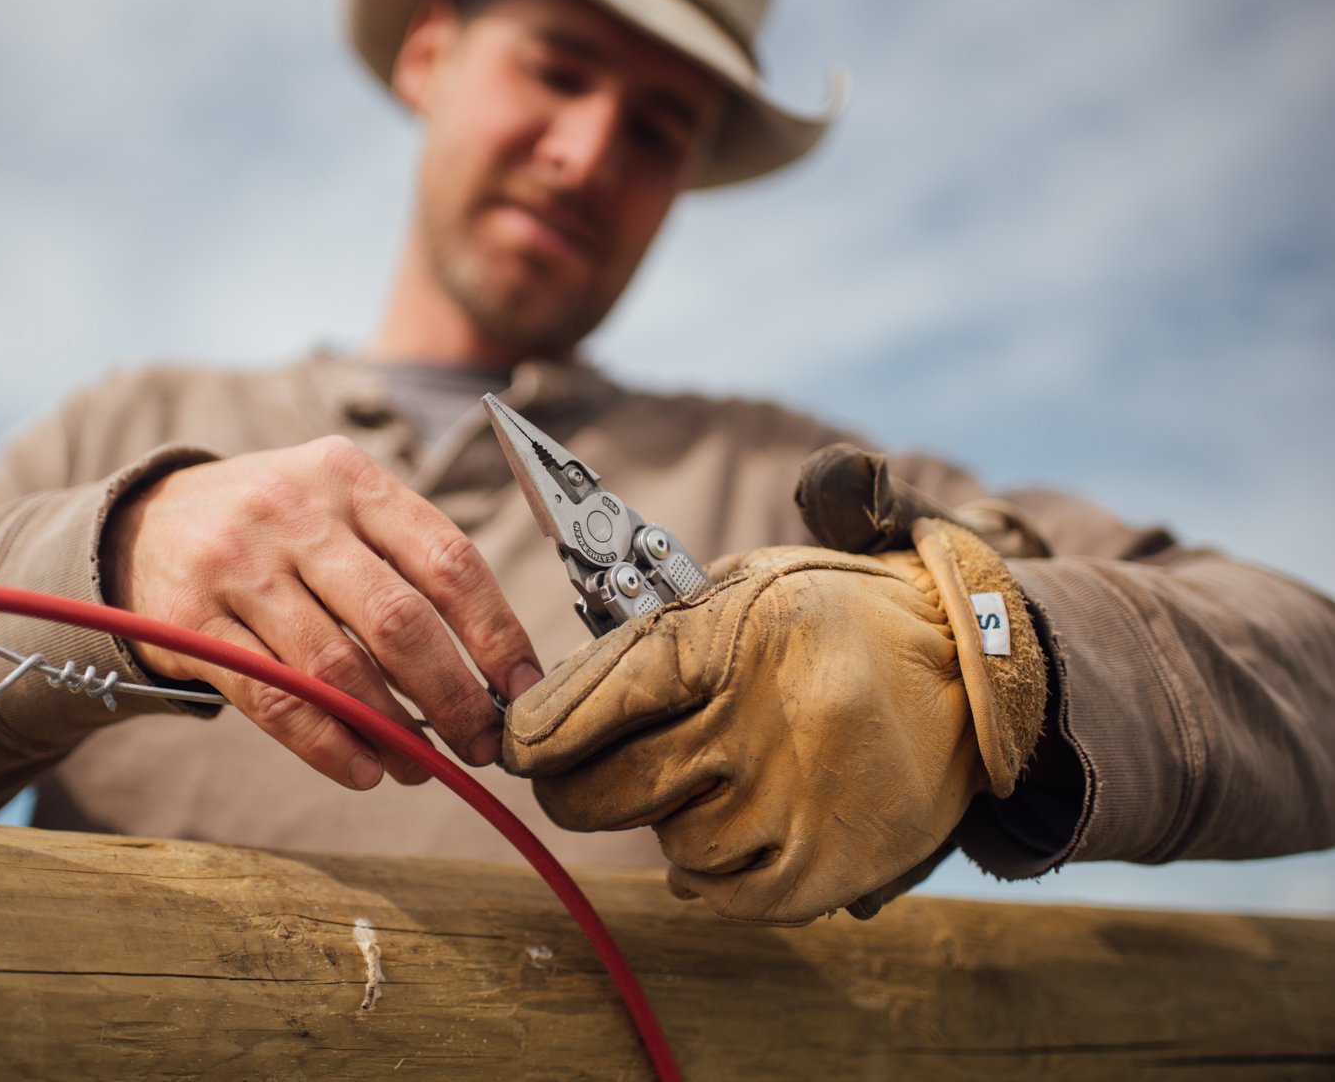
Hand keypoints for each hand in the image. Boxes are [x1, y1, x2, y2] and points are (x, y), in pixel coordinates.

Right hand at [105, 436, 543, 790]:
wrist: (144, 521)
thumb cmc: (273, 527)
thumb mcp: (338, 506)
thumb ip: (406, 563)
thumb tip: (494, 669)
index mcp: (350, 478)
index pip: (447, 559)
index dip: (498, 633)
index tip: (525, 691)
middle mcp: (294, 511)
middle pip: (399, 620)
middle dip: (454, 696)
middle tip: (482, 744)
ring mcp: (236, 563)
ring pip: (338, 668)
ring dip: (394, 732)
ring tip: (423, 767)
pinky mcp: (190, 621)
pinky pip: (275, 699)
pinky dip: (328, 745)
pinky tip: (362, 768)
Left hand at [502, 520, 1045, 924]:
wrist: (963, 676)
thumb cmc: (830, 623)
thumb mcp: (741, 588)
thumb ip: (648, 637)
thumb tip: (550, 711)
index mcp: (732, 638)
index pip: (600, 696)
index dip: (538, 731)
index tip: (515, 744)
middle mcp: (758, 723)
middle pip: (606, 787)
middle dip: (570, 785)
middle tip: (573, 776)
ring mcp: (791, 802)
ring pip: (663, 839)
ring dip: (667, 815)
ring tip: (717, 775)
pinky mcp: (821, 868)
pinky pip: (715, 890)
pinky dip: (709, 865)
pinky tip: (738, 821)